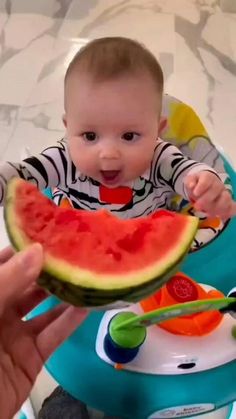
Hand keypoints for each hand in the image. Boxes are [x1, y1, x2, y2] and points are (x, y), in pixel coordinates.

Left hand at [0, 244, 86, 418]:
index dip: (24, 249)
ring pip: (44, 309)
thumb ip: (6, 282)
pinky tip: (88, 305)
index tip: (50, 233)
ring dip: (65, 293)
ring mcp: (14, 336)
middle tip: (75, 250)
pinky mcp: (31, 359)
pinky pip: (54, 335)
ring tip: (87, 272)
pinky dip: (71, 321)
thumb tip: (37, 252)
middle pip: (27, 284)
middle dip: (49, 269)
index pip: (3, 265)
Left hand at [185, 171, 235, 218]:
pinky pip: (232, 207)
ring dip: (217, 207)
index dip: (202, 186)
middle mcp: (218, 184)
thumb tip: (191, 185)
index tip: (195, 193)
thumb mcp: (190, 180)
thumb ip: (190, 181)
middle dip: (207, 199)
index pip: (207, 179)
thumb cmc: (197, 184)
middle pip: (216, 189)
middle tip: (197, 206)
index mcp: (208, 177)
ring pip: (226, 198)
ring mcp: (224, 193)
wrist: (204, 185)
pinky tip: (221, 217)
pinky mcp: (227, 202)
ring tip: (208, 214)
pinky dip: (228, 212)